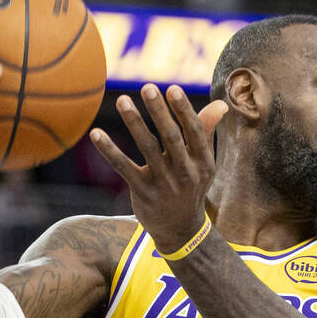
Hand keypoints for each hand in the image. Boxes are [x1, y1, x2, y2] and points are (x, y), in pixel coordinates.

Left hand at [90, 85, 228, 253]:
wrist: (181, 230)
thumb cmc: (191, 186)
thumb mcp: (204, 163)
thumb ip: (206, 132)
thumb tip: (220, 104)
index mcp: (203, 161)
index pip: (194, 131)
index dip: (183, 110)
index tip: (172, 88)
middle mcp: (185, 171)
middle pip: (171, 136)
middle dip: (159, 111)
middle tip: (147, 87)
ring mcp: (163, 182)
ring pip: (147, 147)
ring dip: (134, 122)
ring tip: (123, 100)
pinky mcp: (143, 191)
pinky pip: (123, 166)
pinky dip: (108, 150)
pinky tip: (96, 133)